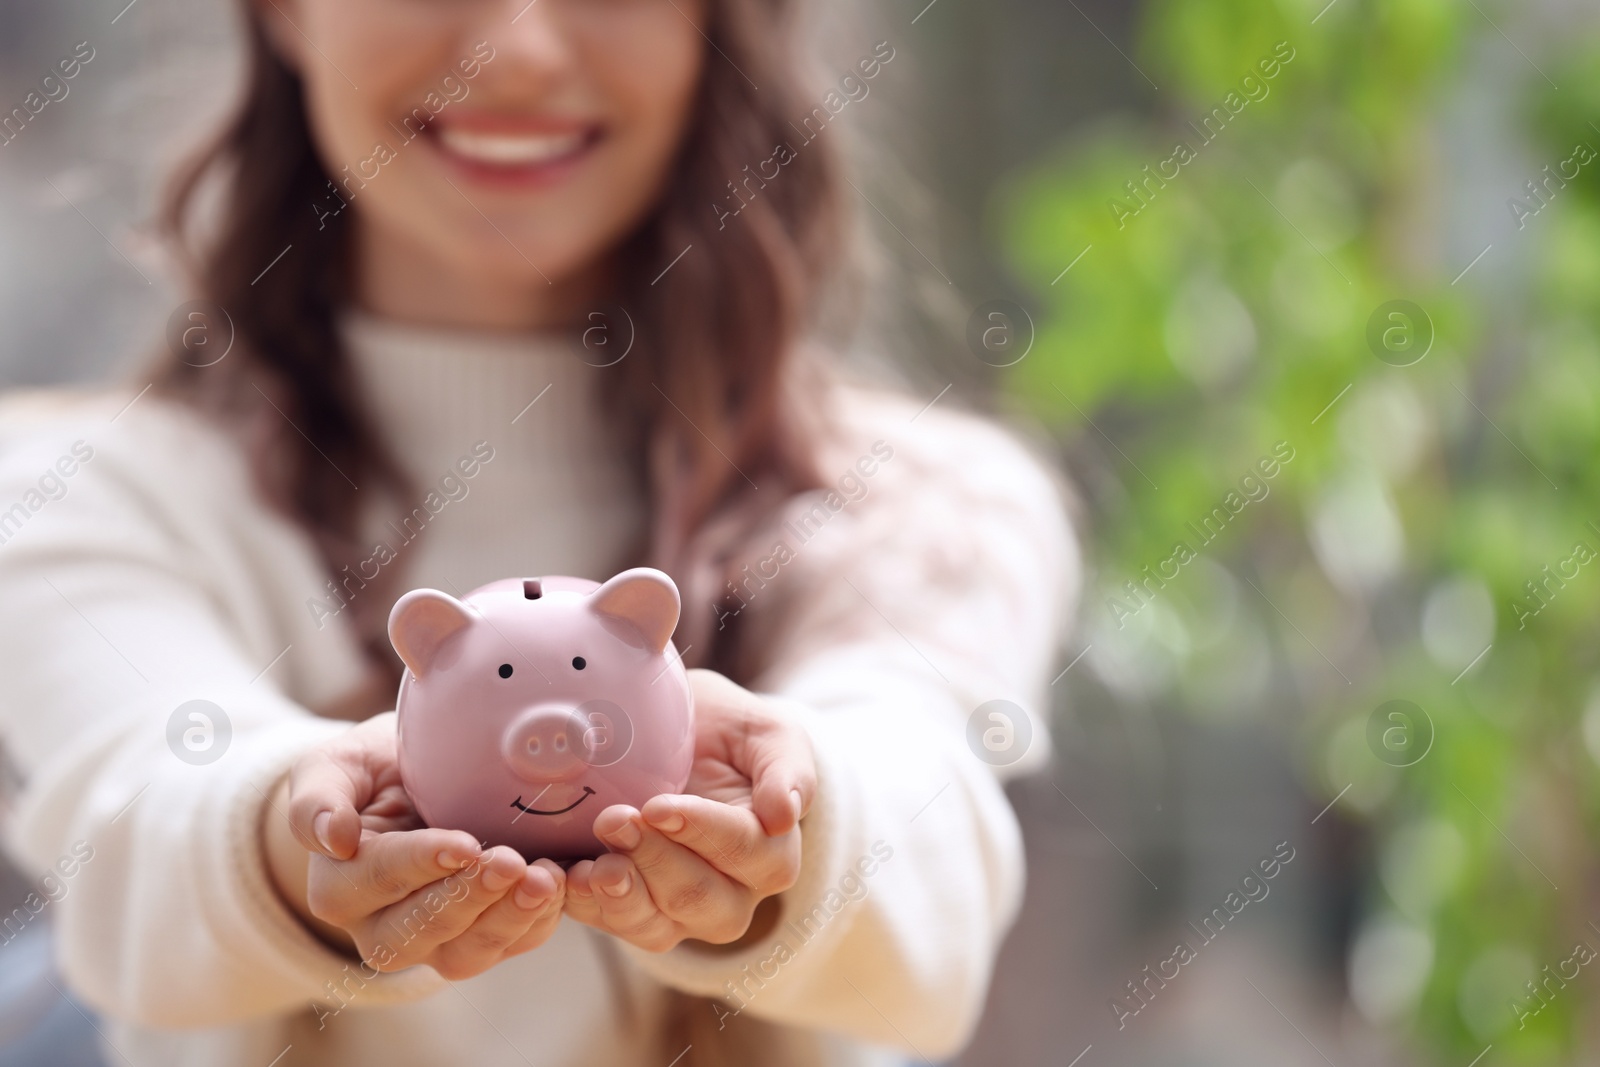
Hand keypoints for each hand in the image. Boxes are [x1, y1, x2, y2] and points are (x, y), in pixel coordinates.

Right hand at [266, 712, 565, 980]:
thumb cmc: (375, 771)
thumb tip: (332, 836)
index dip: (421, 864)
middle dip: (469, 898)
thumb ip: (318, 797)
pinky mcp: (480, 940)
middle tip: (510, 860)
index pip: (377, 880)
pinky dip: (537, 920)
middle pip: (418, 931)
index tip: (464, 844)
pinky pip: (509, 946)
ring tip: (546, 879)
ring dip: (508, 919)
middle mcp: (379, 927)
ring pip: (464, 953)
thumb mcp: (337, 766)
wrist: (420, 782)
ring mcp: (433, 941)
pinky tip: (560, 885)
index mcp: (339, 885)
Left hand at [563, 669, 816, 951]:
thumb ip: (786, 767)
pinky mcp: (637, 915)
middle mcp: (733, 894)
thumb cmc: (731, 736)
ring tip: (590, 862)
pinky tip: (566, 877)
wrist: (685, 743)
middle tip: (614, 819)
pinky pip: (613, 926)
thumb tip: (785, 813)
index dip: (702, 832)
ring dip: (620, 895)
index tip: (658, 805)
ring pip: (657, 925)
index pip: (747, 852)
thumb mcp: (768, 733)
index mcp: (771, 851)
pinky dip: (586, 906)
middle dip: (654, 861)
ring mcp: (682, 914)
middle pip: (700, 898)